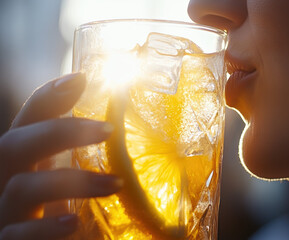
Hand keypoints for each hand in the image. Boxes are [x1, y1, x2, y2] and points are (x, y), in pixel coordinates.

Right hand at [0, 73, 122, 239]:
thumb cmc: (58, 211)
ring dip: (70, 182)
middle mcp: (8, 181)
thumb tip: (119, 124)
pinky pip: (17, 234)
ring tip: (115, 183)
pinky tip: (72, 223)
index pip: (26, 121)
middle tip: (107, 129)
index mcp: (24, 162)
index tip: (81, 79)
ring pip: (21, 188)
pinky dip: (44, 227)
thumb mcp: (69, 179)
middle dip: (59, 133)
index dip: (47, 98)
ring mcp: (6, 212)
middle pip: (12, 145)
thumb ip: (82, 156)